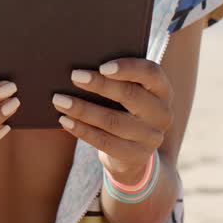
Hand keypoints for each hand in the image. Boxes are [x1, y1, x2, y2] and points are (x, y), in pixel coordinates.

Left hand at [53, 58, 174, 184]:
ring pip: (113, 121)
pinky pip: (104, 142)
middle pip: (130, 95)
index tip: (102, 66)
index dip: (128, 68)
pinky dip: (81, 129)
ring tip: (59, 99)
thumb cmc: (124, 108)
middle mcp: (162, 113)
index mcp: (162, 89)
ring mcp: (151, 137)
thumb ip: (115, 79)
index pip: (151, 73)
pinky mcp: (136, 156)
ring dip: (83, 109)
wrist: (132, 150)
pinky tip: (64, 120)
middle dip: (100, 85)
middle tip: (74, 76)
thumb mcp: (128, 92)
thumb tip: (82, 67)